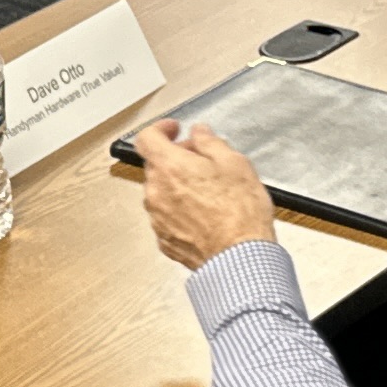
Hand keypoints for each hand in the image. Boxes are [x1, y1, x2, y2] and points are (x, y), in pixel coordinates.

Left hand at [132, 118, 276, 270]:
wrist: (240, 258)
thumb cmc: (239, 213)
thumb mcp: (234, 163)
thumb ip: (210, 142)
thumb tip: (200, 133)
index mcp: (169, 167)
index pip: (146, 137)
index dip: (160, 129)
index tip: (174, 130)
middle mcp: (156, 192)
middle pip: (156, 165)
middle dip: (176, 158)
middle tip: (202, 160)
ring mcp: (157, 218)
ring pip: (161, 192)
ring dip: (178, 185)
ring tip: (209, 190)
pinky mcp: (165, 240)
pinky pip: (167, 216)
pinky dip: (180, 210)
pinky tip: (205, 213)